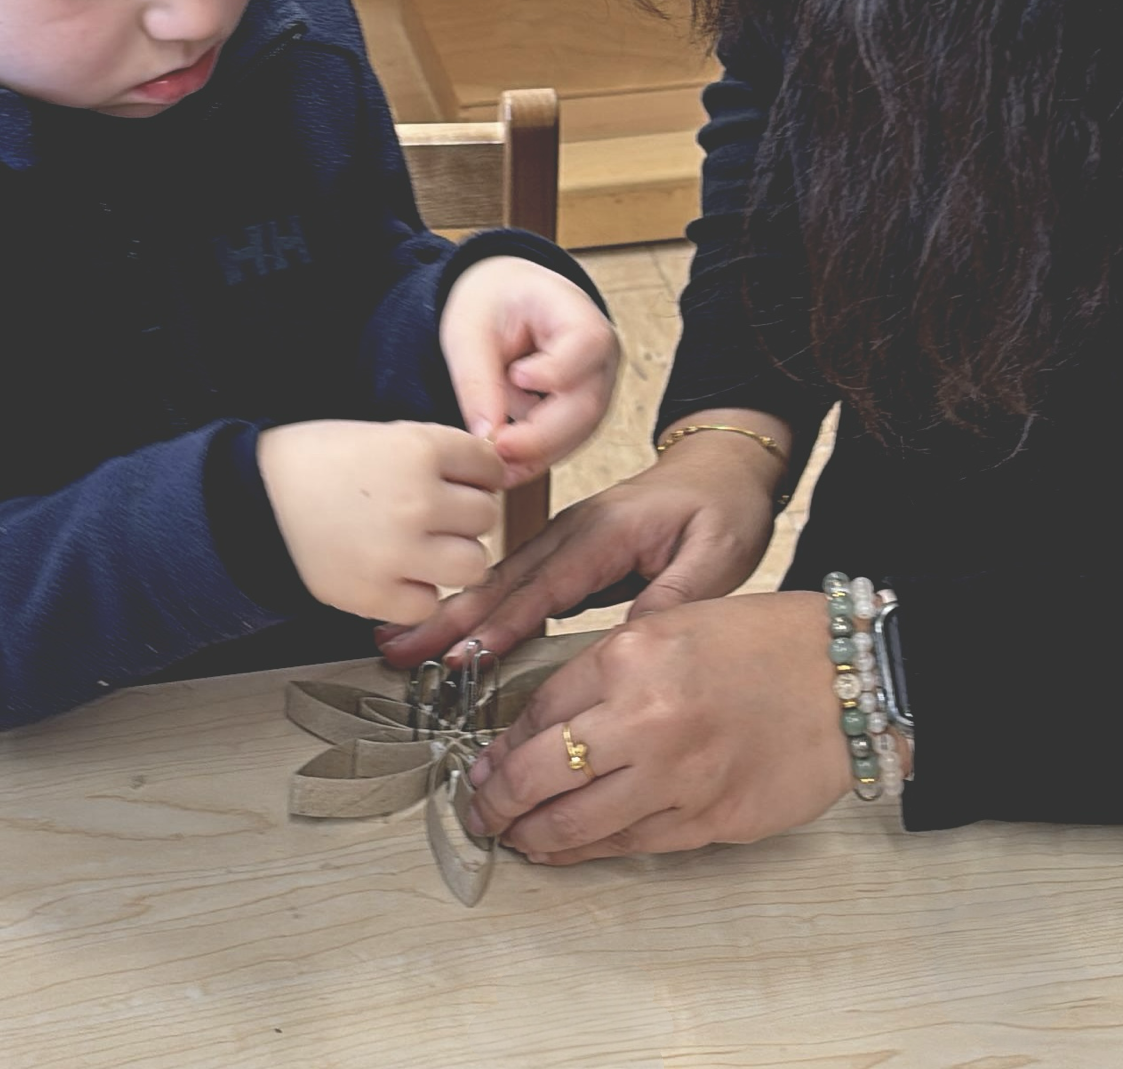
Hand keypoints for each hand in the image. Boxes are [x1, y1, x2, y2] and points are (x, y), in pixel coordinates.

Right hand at [257, 418, 502, 624]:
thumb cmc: (314, 461)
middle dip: (464, 514)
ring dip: (453, 557)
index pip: (488, 465)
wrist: (253, 499)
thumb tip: (489, 472)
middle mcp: (417, 501)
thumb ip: (437, 452)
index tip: (462, 478)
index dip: (477, 472)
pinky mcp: (375, 595)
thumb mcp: (382, 434)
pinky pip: (429, 604)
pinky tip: (395, 573)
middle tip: (435, 514)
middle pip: (485, 515)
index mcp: (418, 449)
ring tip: (424, 548)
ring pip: (473, 564)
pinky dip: (416, 593)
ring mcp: (398, 552)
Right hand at [375, 422, 782, 667]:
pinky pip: (519, 580)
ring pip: (502, 579)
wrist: (727, 465)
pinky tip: (454, 629)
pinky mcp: (570, 547)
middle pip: (502, 580)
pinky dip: (481, 604)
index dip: (498, 625)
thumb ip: (673, 598)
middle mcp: (575, 529)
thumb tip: (626, 648)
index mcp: (604, 531)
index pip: (542, 586)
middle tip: (396, 648)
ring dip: (453, 610)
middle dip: (448, 616)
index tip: (456, 657)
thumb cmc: (726, 507)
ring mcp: (568, 535)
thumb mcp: (717, 555)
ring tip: (402, 641)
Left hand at [439, 256, 619, 486]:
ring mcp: (595, 389)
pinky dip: (535, 458)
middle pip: (586, 403)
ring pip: (579, 433)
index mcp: (579, 314)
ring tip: (495, 465)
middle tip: (498, 446)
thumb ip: (477, 379)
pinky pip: (565, 443)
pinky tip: (504, 467)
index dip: (556, 368)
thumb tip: (486, 434)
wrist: (502, 305)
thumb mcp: (470, 329)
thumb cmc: (492, 305)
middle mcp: (599, 357)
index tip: (517, 377)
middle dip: (542, 433)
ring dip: (537, 453)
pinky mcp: (579, 415)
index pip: (587, 344)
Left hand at [462, 592, 854, 859]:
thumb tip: (544, 726)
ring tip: (514, 836)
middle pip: (539, 774)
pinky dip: (588, 851)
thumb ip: (608, 669)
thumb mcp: (673, 624)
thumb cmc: (764, 643)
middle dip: (495, 800)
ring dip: (533, 836)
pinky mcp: (710, 820)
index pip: (539, 710)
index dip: (502, 746)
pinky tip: (568, 849)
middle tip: (478, 810)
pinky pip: (630, 844)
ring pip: (577, 824)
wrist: (847, 679)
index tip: (485, 763)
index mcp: (632, 655)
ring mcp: (679, 777)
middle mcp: (647, 718)